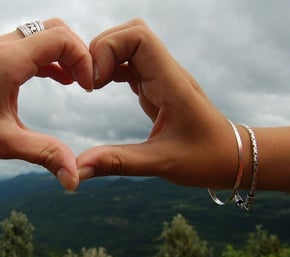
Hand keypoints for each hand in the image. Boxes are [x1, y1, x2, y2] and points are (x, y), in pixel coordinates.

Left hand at [0, 18, 92, 189]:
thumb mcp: (4, 142)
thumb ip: (44, 154)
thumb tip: (73, 177)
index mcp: (10, 60)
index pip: (61, 38)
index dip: (83, 58)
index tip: (88, 87)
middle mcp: (5, 46)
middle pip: (55, 29)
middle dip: (77, 51)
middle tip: (86, 81)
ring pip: (43, 34)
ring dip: (64, 53)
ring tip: (76, 82)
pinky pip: (30, 46)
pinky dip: (49, 58)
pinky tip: (58, 79)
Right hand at [77, 19, 240, 188]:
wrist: (231, 157)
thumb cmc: (205, 159)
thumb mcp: (160, 163)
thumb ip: (118, 163)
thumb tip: (79, 169)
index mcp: (170, 83)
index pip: (138, 37)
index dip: (108, 49)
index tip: (94, 84)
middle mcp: (166, 72)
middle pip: (130, 33)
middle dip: (101, 50)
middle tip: (88, 83)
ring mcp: (161, 77)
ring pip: (128, 45)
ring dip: (104, 58)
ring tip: (91, 86)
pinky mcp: (156, 85)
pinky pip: (129, 63)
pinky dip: (110, 68)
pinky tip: (100, 87)